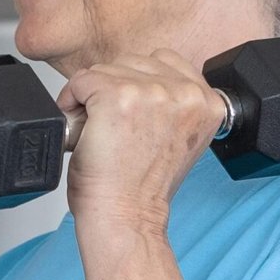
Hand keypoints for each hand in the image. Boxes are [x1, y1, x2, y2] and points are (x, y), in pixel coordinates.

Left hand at [58, 51, 228, 235]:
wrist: (125, 217)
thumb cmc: (140, 189)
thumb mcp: (176, 139)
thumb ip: (173, 106)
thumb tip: (144, 84)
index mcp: (208, 102)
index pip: (166, 62)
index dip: (137, 86)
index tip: (130, 117)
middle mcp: (186, 93)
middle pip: (133, 62)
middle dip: (112, 89)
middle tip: (110, 128)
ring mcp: (154, 92)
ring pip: (106, 69)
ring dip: (91, 95)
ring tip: (98, 131)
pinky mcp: (119, 96)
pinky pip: (82, 79)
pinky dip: (71, 100)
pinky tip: (82, 129)